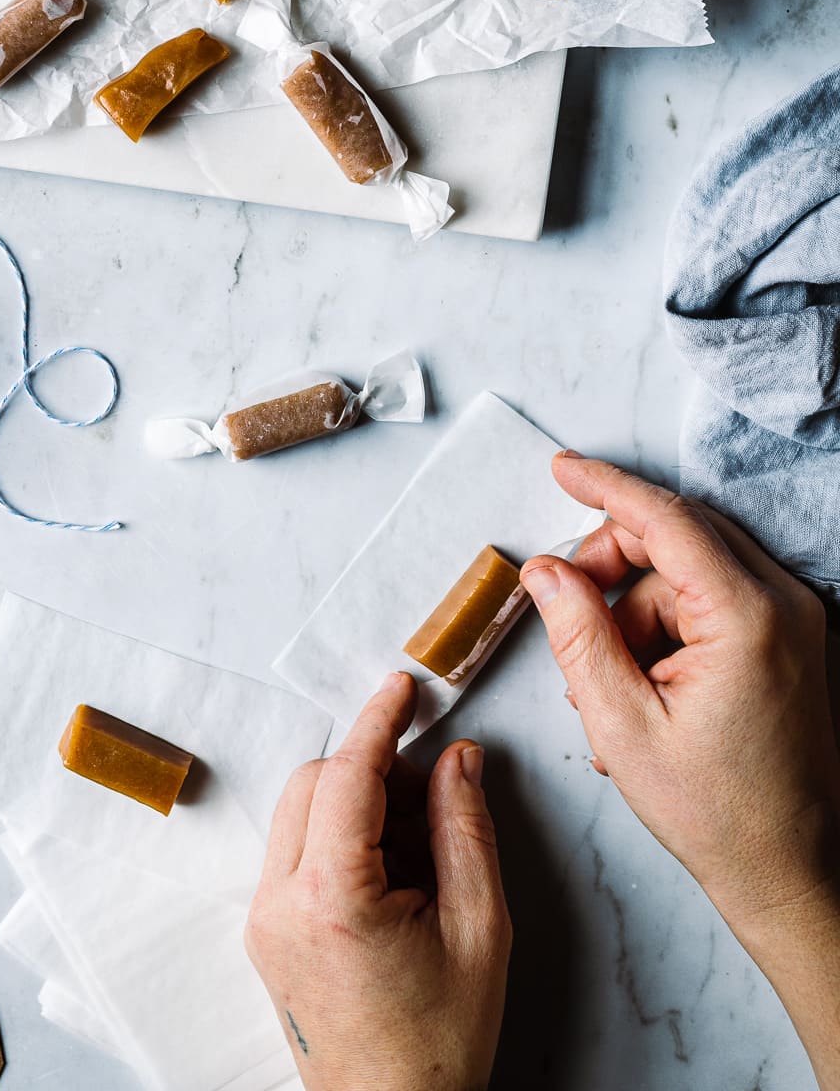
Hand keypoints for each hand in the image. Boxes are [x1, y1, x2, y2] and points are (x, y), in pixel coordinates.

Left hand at [245, 672, 509, 1090]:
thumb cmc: (441, 1043)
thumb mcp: (478, 930)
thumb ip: (465, 830)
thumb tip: (458, 756)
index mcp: (332, 900)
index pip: (348, 775)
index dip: (379, 721)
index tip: (402, 687)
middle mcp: (279, 904)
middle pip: (315, 782)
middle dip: (373, 770)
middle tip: (433, 794)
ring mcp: (263, 921)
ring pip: (299, 812)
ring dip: (354, 803)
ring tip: (417, 850)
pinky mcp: (264, 934)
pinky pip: (294, 851)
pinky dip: (337, 839)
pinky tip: (389, 876)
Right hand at [521, 455, 839, 1087]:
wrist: (791, 875)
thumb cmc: (718, 814)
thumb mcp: (623, 724)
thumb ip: (578, 635)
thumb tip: (544, 571)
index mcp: (748, 618)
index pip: (667, 518)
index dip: (605, 488)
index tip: (561, 467)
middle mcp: (785, 605)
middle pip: (679, 535)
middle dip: (613, 560)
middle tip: (566, 606)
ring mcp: (797, 622)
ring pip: (691, 570)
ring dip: (638, 608)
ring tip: (609, 689)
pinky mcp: (794, 642)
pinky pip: (715, 601)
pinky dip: (670, 628)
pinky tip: (644, 689)